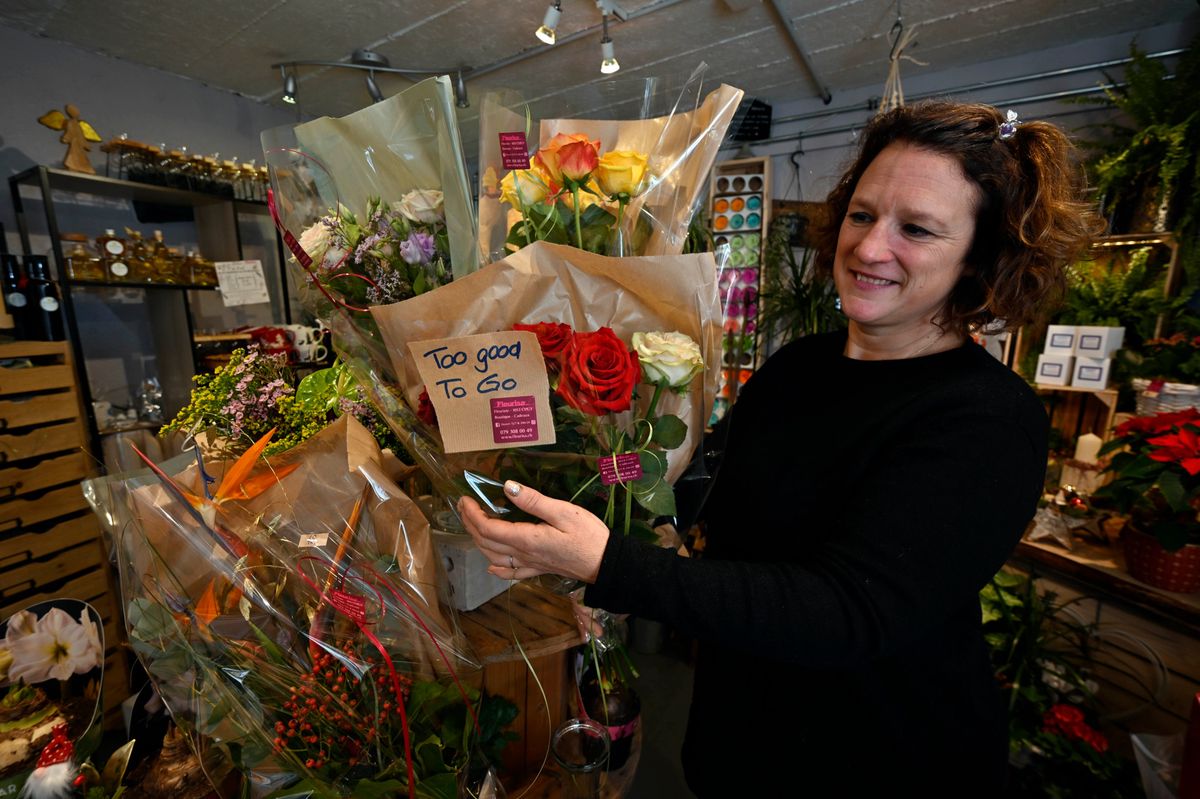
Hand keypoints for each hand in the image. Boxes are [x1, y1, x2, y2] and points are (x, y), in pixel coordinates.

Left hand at [457, 480, 609, 582]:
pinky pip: (511, 573)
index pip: (488, 528)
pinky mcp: (539, 570)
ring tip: (472, 524)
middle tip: (463, 506)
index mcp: (526, 538)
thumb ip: (533, 500)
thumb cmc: (588, 535)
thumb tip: (507, 487)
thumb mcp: (563, 511)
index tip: (465, 498)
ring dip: (478, 541)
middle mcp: (523, 555)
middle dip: (470, 524)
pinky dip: (497, 568)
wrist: (606, 564)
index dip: (472, 514)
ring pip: (494, 557)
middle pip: (486, 542)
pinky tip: (491, 565)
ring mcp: (530, 565)